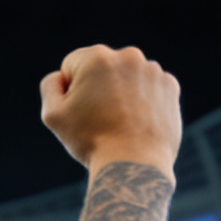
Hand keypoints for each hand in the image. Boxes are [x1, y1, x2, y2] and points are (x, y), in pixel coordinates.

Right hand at [40, 45, 181, 175]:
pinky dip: (143, 102)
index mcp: (96, 57)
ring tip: (121, 123)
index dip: (70, 91)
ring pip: (127, 78)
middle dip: (98, 88)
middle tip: (100, 119)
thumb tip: (62, 76)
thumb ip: (50, 85)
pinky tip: (138, 123)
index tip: (80, 112)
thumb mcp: (53, 115)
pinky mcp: (170, 87)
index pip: (72, 65)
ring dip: (121, 94)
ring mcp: (153, 70)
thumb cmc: (91, 141)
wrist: (134, 165)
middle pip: (102, 68)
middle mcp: (128, 56)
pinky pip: (149, 88)